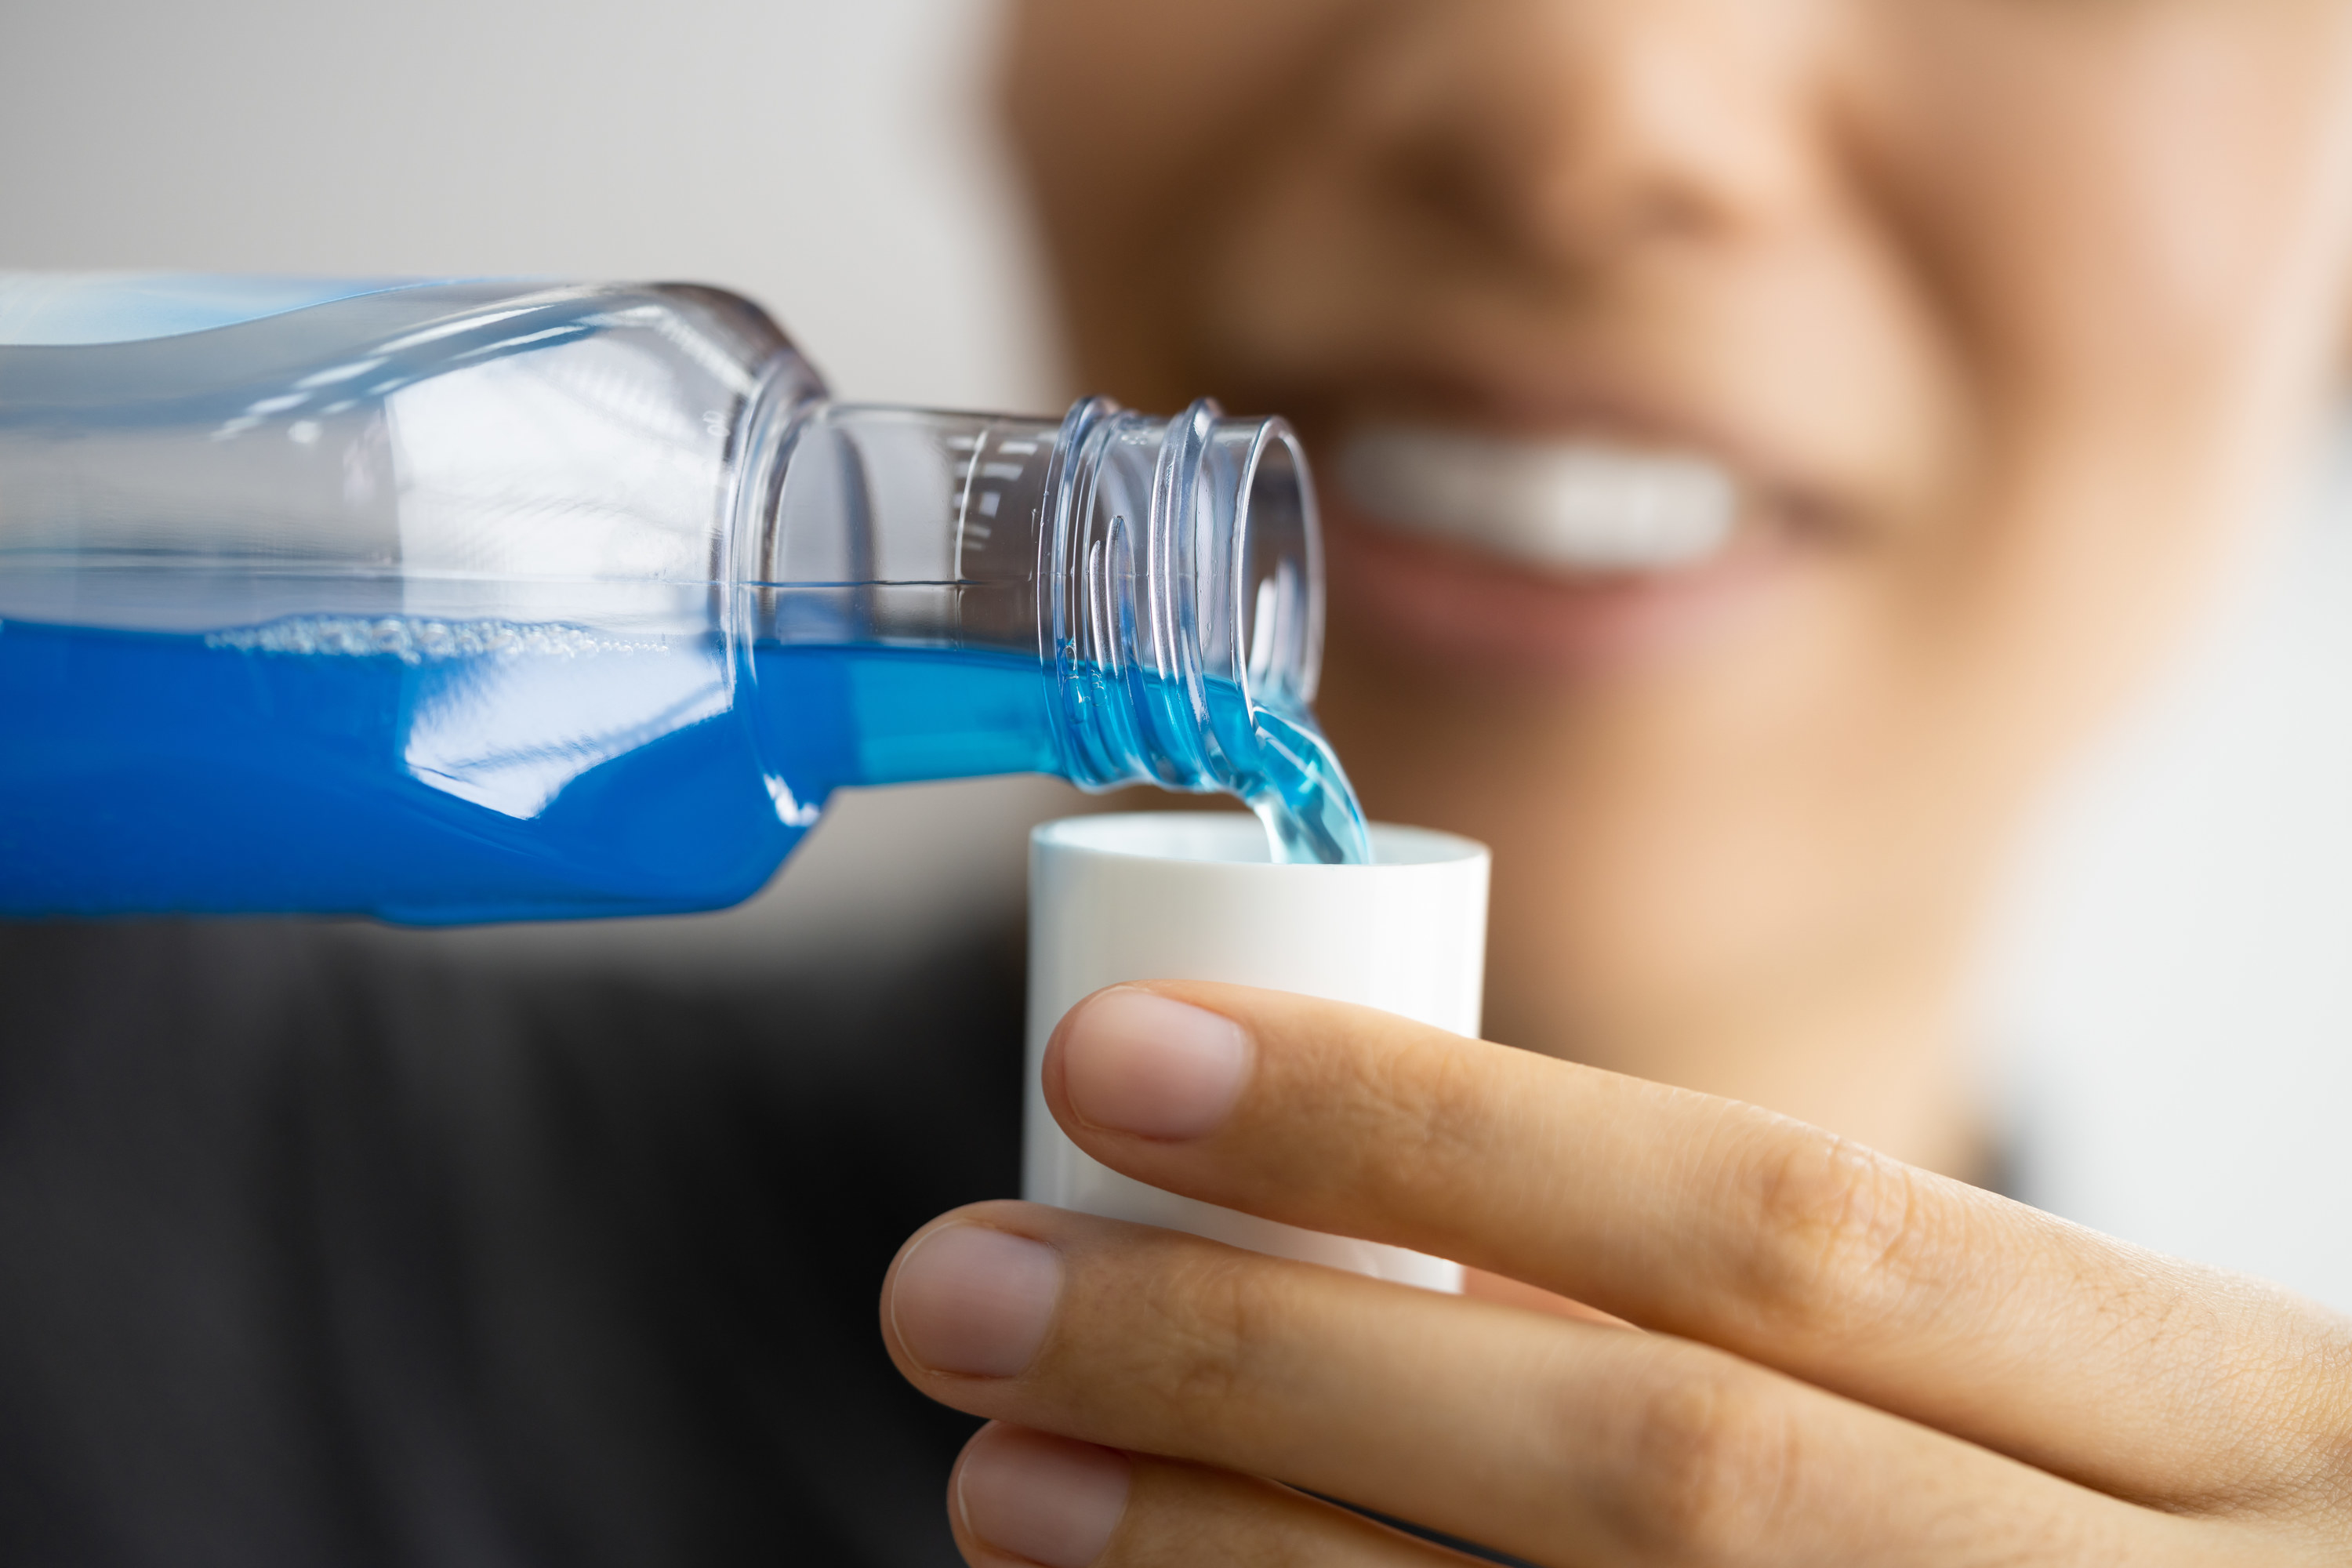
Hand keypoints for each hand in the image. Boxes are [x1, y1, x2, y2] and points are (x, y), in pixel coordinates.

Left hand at [880, 982, 2351, 1564]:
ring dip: (1238, 1559)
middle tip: (965, 1281)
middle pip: (1641, 1458)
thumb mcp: (2073, 1413)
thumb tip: (1379, 1212)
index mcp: (2216, 1420)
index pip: (1772, 1222)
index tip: (1126, 1055)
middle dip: (1264, 1356)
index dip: (1423, 1126)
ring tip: (1005, 1474)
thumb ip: (1760, 1320)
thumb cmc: (2138, 1546)